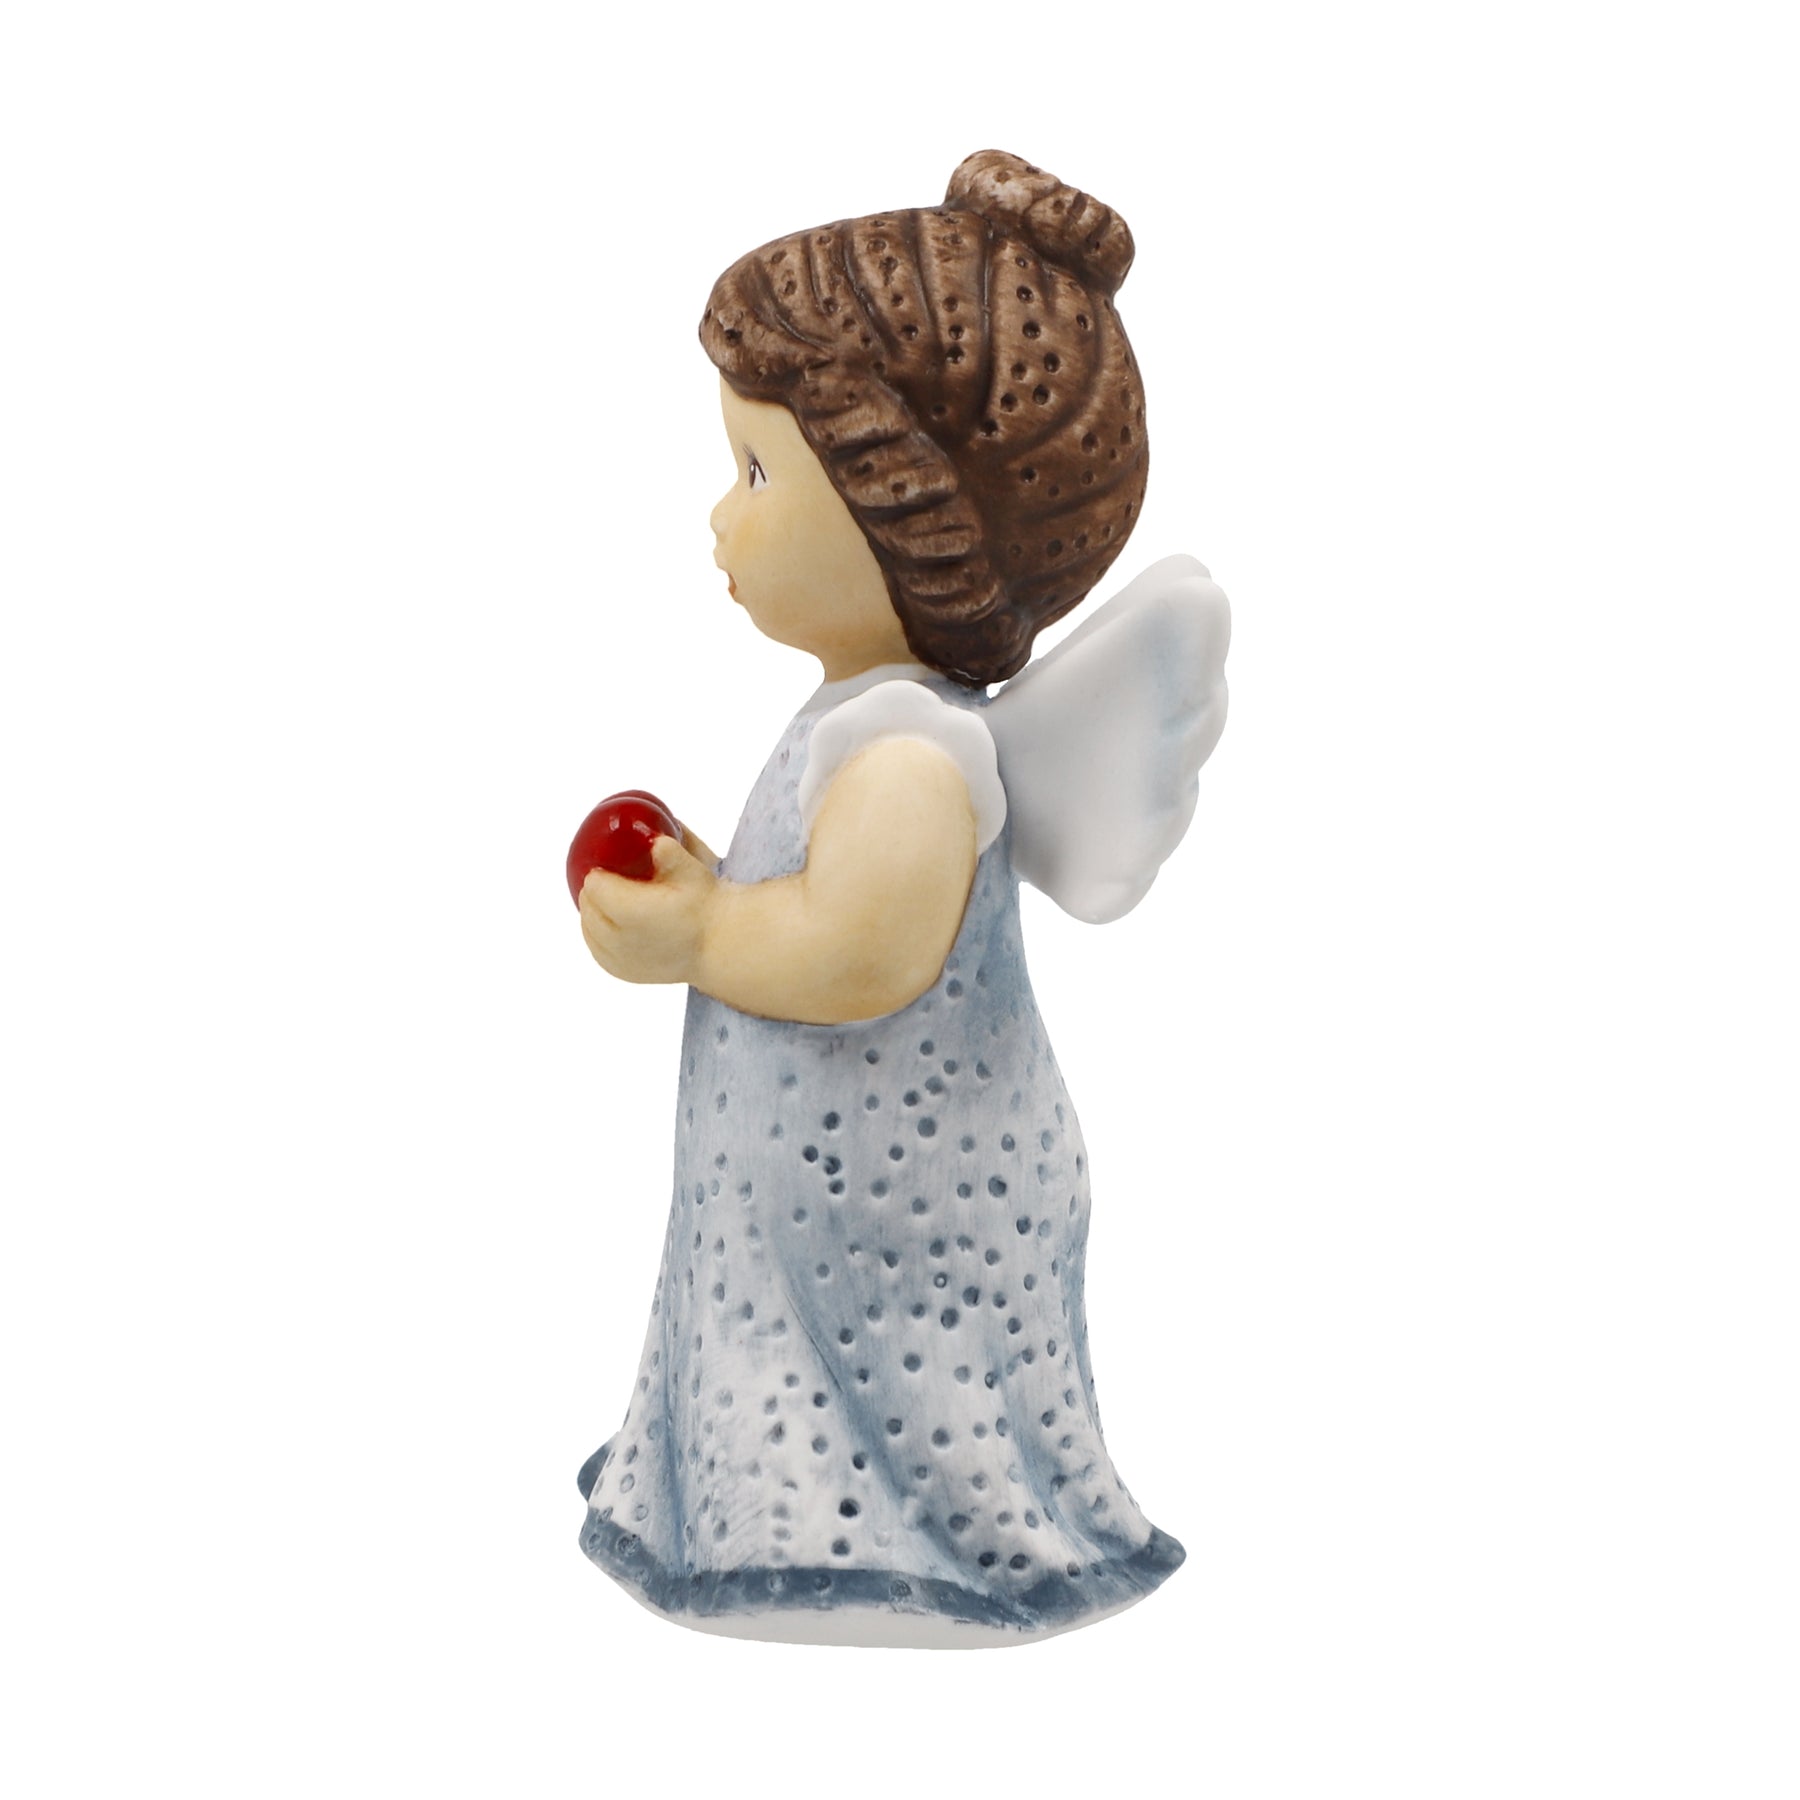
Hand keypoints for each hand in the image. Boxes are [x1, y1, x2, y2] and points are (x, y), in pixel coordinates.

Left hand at [579, 833, 717, 985]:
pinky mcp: (622, 972)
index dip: (602, 870)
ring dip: (595, 912)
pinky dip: (598, 934)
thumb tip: (653, 840)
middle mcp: (618, 938)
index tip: (613, 865)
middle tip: (613, 879)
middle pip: (587, 905)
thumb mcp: (691, 870)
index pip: (594, 883)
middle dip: (597, 890)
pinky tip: (611, 924)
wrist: (719, 945)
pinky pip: (596, 948)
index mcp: (629, 909)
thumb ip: (668, 850)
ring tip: (611, 900)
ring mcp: (617, 958)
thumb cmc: (706, 905)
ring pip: (587, 927)